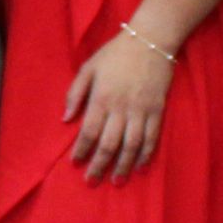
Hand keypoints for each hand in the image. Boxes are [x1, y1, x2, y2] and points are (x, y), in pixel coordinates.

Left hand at [61, 29, 175, 182]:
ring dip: (123, 166)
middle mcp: (121, 108)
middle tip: (92, 182)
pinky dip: (146, 154)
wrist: (150, 40)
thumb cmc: (115, 53)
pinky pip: (152, 138)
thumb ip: (75, 93)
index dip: (82, 150)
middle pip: (109, 144)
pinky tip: (141, 167)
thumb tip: (65, 119)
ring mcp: (141, 110)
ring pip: (132, 146)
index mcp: (101, 97)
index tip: (75, 163)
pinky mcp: (157, 110)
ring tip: (116, 181)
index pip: (89, 131)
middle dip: (99, 165)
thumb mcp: (88, 67)